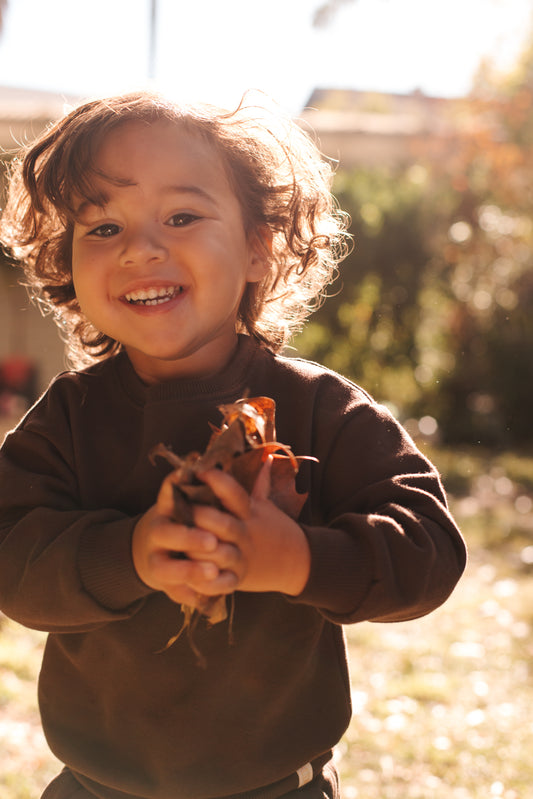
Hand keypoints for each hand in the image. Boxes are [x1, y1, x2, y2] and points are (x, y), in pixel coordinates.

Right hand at [131, 470, 238, 605]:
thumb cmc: (183, 520)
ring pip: (165, 568)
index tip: (199, 486)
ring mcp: (155, 558)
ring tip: (213, 572)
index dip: (179, 489)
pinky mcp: (161, 582)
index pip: (168, 494)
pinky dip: (189, 595)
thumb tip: (224, 464)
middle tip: (212, 541)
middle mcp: (157, 531)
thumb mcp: (189, 499)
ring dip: (189, 571)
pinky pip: (173, 592)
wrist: (153, 551)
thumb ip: (203, 486)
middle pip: (167, 533)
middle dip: (189, 538)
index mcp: (166, 507)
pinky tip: (205, 598)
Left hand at [191, 458, 310, 595]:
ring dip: (198, 549)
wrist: (298, 562)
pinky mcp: (239, 578)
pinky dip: (206, 581)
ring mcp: (242, 558)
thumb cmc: (275, 528)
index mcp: (250, 513)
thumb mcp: (267, 505)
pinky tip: (189, 576)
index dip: (217, 481)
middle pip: (222, 524)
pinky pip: (221, 582)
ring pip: (218, 554)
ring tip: (178, 542)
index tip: (201, 469)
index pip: (234, 493)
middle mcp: (246, 534)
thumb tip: (265, 455)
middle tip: (181, 508)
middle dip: (202, 516)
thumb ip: (260, 483)